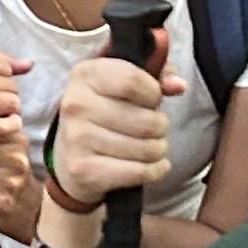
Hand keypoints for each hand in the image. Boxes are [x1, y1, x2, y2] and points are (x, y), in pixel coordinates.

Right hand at [45, 50, 177, 208]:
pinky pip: (138, 172)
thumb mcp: (124, 82)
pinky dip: (155, 171)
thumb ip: (157, 75)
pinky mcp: (83, 169)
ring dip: (158, 150)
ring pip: (146, 149)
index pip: (133, 81)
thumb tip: (178, 85)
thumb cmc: (104, 113)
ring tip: (150, 146)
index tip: (152, 100)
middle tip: (154, 129)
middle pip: (146, 121)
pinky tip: (154, 166)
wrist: (68, 156)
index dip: (153, 93)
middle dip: (161, 127)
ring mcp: (77, 138)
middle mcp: (76, 104)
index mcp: (86, 74)